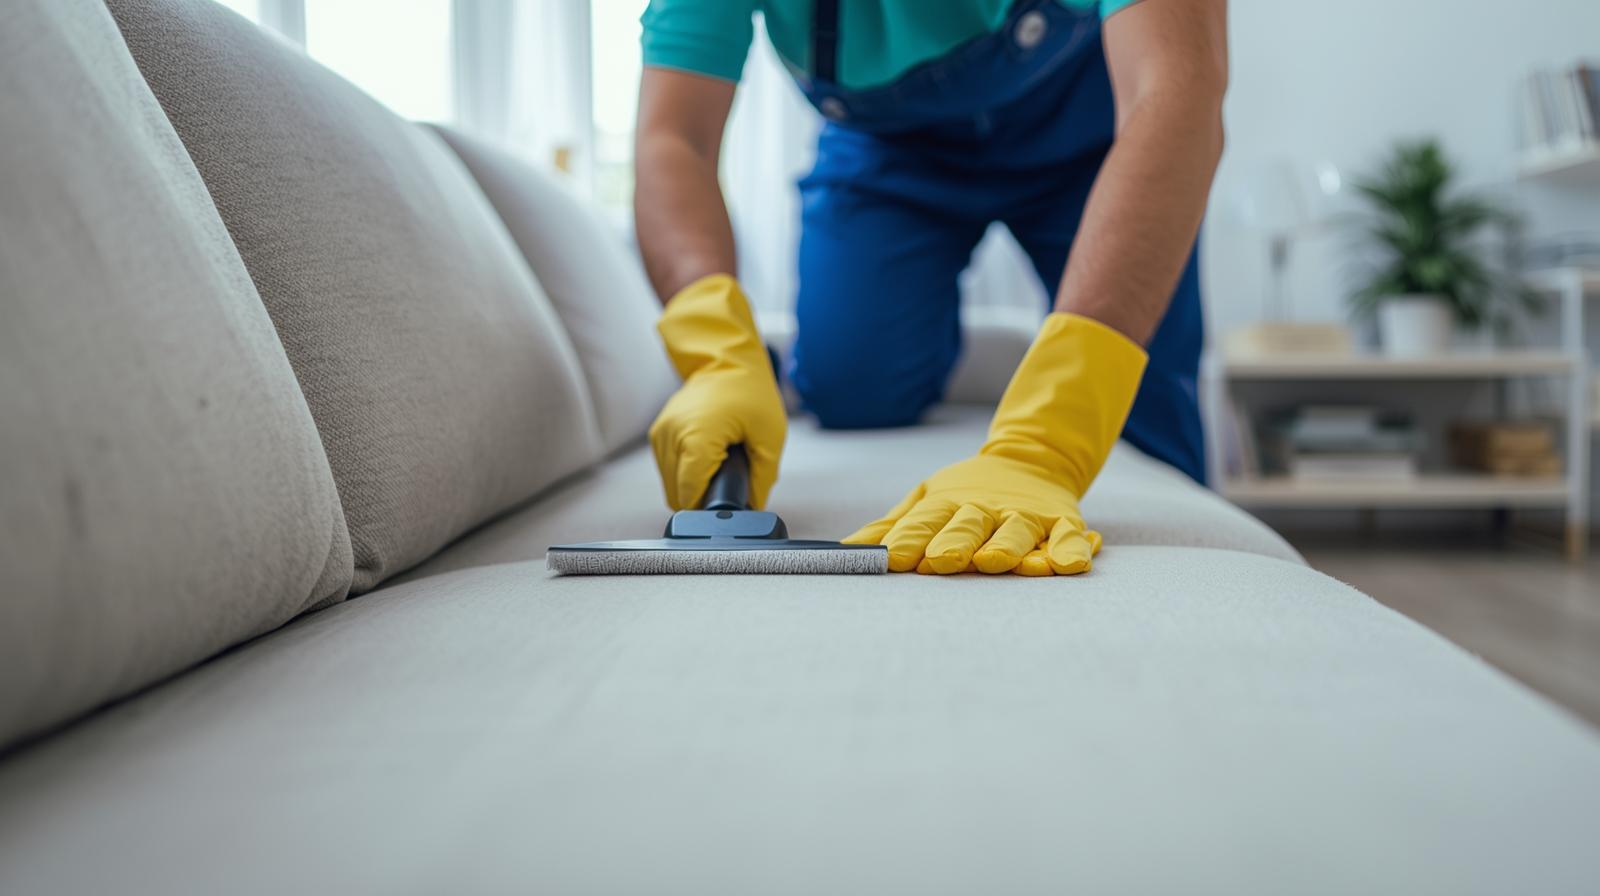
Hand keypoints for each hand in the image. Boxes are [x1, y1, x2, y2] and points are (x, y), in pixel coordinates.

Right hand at [649, 274, 785, 509]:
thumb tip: (752, 507)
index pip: (689, 495)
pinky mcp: (658, 433)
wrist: (727, 360)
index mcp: (696, 438)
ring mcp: (660, 434)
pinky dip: (684, 472)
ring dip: (692, 484)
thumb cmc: (750, 392)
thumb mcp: (770, 438)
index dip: (710, 506)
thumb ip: (761, 479)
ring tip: (718, 463)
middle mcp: (671, 436)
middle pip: (677, 495)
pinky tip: (706, 457)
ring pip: (670, 486)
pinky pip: (667, 469)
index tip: (729, 498)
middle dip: (702, 495)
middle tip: (729, 476)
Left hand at [843, 313, 1146, 575]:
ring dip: (1006, 545)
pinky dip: (1070, 549)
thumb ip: (892, 527)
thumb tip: (844, 549)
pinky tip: (1067, 565)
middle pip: (968, 524)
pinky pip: (1069, 536)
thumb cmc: (966, 497)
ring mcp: (1025, 513)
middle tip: (940, 561)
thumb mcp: (926, 501)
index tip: (893, 559)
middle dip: (954, 542)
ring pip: (1016, 529)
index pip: (925, 521)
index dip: (909, 538)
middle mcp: (985, 507)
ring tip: (994, 560)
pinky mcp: (1062, 520)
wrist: (1031, 459)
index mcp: (948, 503)